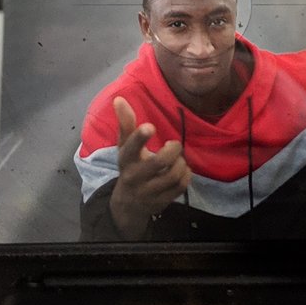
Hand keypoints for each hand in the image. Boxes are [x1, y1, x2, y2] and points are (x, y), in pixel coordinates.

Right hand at [107, 95, 191, 235]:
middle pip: (159, 162)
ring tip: (178, 159)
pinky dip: (186, 175)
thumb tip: (119, 99)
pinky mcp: (162, 201)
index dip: (140, 137)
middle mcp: (135, 177)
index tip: (151, 126)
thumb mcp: (124, 148)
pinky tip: (182, 170)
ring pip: (173, 175)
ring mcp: (149, 192)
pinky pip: (180, 186)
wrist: (128, 205)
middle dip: (173, 150)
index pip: (130, 148)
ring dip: (181, 163)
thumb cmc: (130, 168)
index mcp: (125, 160)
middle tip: (173, 145)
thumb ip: (125, 124)